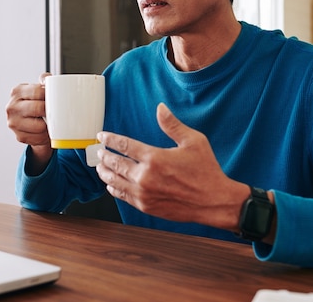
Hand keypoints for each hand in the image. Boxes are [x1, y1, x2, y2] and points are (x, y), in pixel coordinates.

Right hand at [6, 73, 52, 168]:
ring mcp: (14, 123)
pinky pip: (39, 138)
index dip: (49, 95)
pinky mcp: (19, 136)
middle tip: (55, 111)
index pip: (37, 91)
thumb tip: (49, 79)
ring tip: (49, 122)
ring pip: (39, 126)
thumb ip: (44, 80)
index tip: (56, 98)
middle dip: (49, 111)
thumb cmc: (36, 104)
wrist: (30, 123)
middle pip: (38, 108)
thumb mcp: (39, 89)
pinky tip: (44, 131)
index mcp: (17, 92)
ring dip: (48, 125)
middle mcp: (12, 107)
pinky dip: (45, 136)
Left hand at [95, 103, 249, 231]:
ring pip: (115, 181)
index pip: (124, 145)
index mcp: (154, 157)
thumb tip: (160, 108)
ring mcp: (144, 193)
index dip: (110, 139)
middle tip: (98, 151)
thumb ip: (172, 124)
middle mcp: (145, 176)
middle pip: (115, 163)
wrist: (214, 202)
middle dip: (104, 156)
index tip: (102, 136)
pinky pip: (123, 196)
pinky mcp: (146, 206)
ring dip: (104, 172)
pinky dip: (114, 189)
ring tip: (100, 167)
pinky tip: (111, 185)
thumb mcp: (193, 141)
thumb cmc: (206, 171)